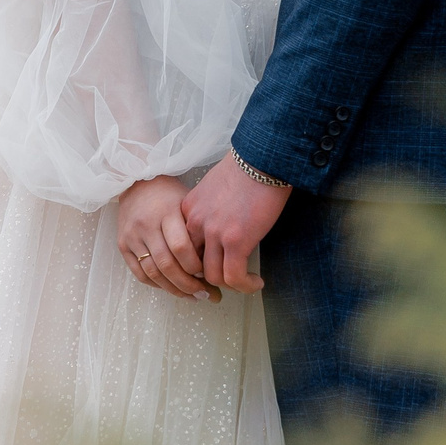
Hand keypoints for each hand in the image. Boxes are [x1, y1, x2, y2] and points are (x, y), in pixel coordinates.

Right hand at [116, 175, 212, 299]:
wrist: (136, 183)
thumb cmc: (168, 195)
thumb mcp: (187, 204)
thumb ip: (196, 231)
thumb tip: (212, 266)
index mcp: (166, 212)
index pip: (181, 247)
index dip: (196, 266)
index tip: (208, 274)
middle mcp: (146, 225)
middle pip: (167, 265)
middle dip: (189, 285)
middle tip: (206, 294)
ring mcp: (132, 236)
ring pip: (153, 273)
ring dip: (174, 290)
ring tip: (192, 296)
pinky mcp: (123, 245)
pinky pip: (140, 274)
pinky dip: (157, 285)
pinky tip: (172, 288)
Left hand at [181, 154, 289, 293]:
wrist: (261, 158)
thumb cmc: (244, 169)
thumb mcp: (213, 189)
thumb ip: (209, 210)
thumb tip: (219, 229)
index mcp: (189, 210)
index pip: (183, 247)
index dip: (198, 262)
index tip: (213, 267)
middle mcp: (196, 223)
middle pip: (193, 265)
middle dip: (208, 279)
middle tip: (226, 283)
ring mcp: (214, 233)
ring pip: (213, 276)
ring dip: (231, 285)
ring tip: (246, 282)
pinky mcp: (236, 240)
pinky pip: (234, 276)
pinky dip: (245, 285)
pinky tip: (256, 282)